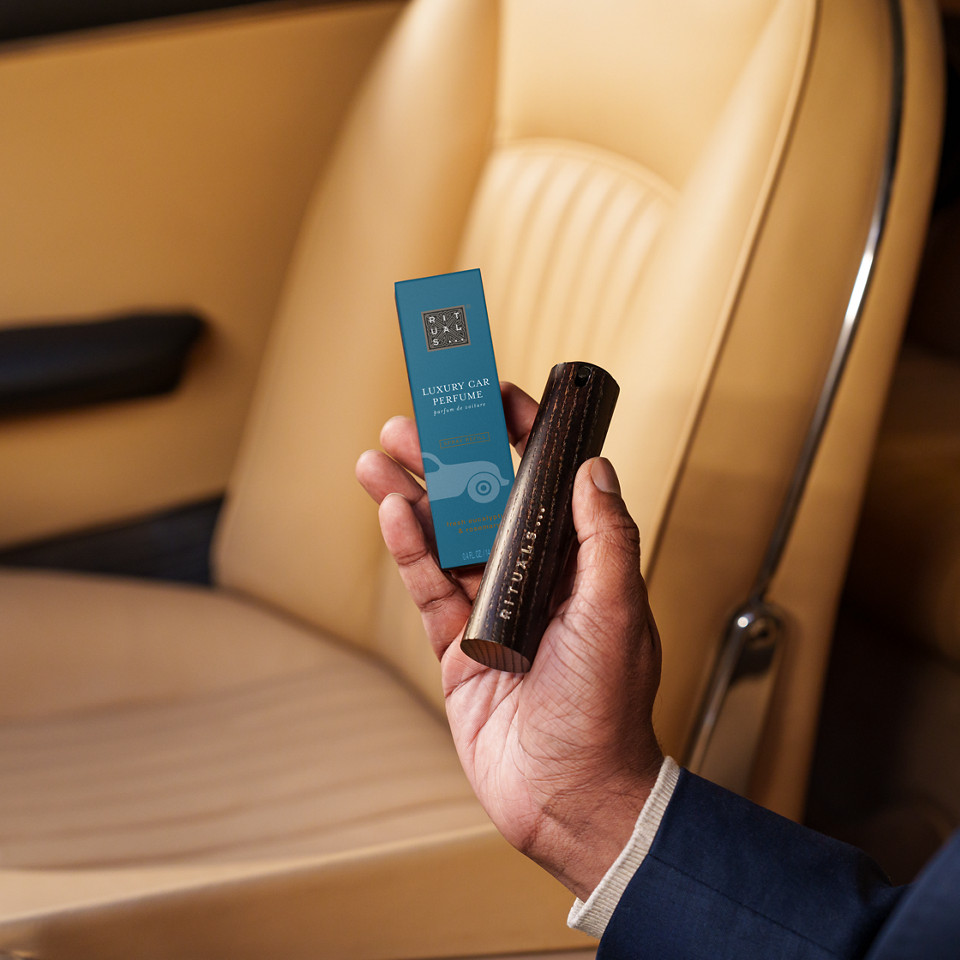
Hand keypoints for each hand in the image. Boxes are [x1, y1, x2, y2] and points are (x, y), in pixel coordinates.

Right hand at [355, 383, 662, 899]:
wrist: (571, 794)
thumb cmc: (608, 710)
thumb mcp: (617, 609)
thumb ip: (603, 536)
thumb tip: (595, 469)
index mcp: (576, 566)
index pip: (544, 487)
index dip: (521, 441)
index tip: (496, 399)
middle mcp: (532, 580)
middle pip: (483, 506)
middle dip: (448, 462)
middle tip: (413, 423)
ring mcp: (490, 610)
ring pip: (446, 540)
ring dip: (414, 497)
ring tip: (380, 459)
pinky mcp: (457, 644)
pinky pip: (429, 586)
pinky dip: (410, 549)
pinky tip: (394, 514)